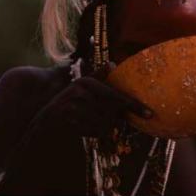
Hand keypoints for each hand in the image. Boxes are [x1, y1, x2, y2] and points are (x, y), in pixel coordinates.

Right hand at [34, 63, 153, 137]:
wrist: (45, 120)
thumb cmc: (67, 102)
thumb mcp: (81, 86)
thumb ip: (97, 76)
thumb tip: (113, 63)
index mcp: (87, 82)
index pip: (117, 96)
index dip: (134, 106)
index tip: (150, 114)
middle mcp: (81, 92)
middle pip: (112, 112)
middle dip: (113, 118)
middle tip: (105, 118)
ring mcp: (75, 106)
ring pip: (105, 124)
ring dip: (102, 126)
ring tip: (89, 122)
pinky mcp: (71, 120)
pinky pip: (95, 131)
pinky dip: (94, 132)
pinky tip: (83, 127)